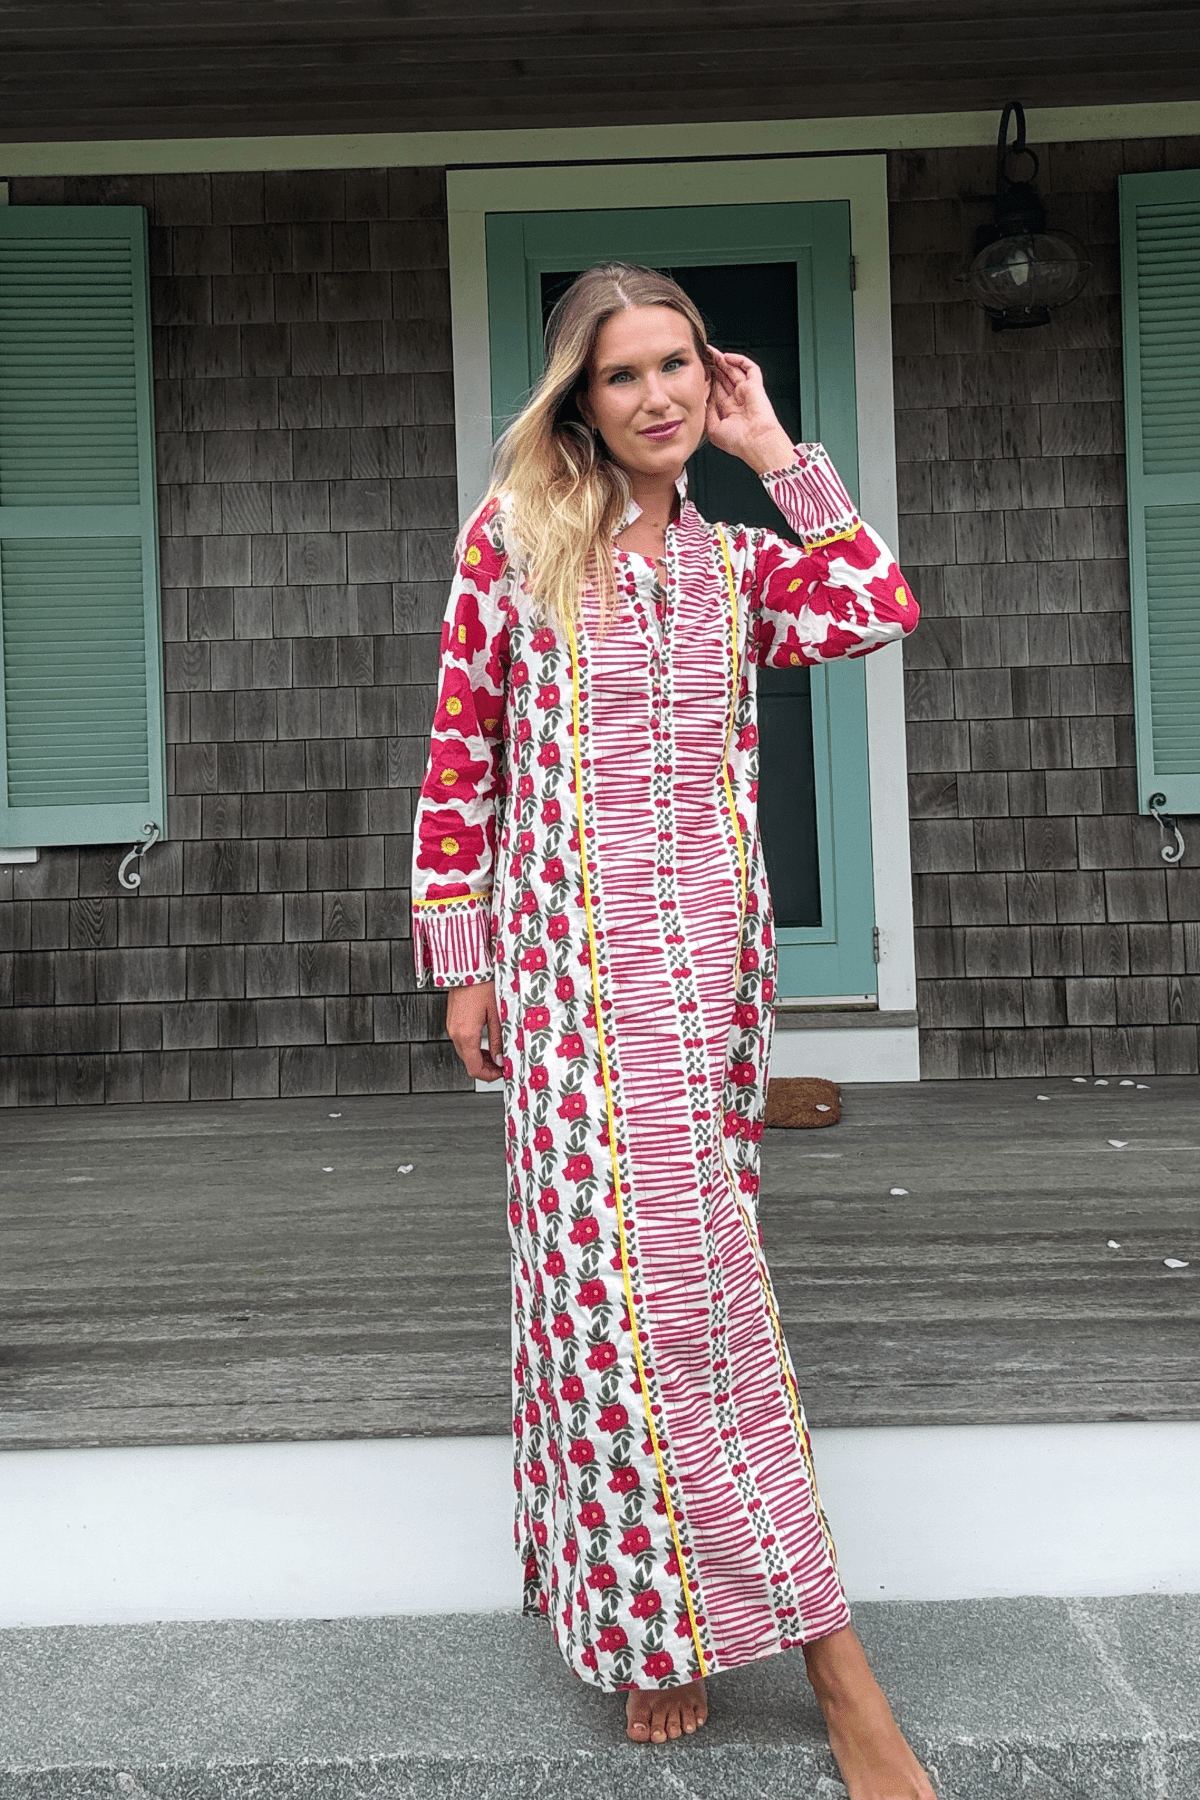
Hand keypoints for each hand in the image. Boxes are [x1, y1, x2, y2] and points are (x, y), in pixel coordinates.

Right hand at [446, 978, 503, 1081]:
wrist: (468, 967)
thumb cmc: (483, 985)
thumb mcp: (497, 1015)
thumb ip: (497, 1040)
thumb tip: (500, 1059)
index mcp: (466, 1034)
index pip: (474, 1069)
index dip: (489, 1076)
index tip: (502, 1073)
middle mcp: (455, 1033)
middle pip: (468, 1063)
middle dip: (486, 1068)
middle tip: (502, 1064)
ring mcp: (451, 1027)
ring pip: (465, 1053)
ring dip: (479, 1058)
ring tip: (496, 1054)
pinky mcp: (452, 1021)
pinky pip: (461, 1041)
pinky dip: (473, 1047)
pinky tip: (485, 1042)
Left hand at [704, 347, 795, 475]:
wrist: (755, 443)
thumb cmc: (738, 442)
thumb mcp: (713, 428)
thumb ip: (707, 411)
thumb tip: (703, 397)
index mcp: (729, 410)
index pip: (716, 389)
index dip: (707, 379)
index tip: (697, 373)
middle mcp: (738, 400)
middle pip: (724, 377)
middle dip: (714, 366)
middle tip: (703, 357)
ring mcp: (747, 392)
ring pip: (735, 370)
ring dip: (723, 360)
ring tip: (711, 352)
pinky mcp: (755, 386)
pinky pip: (750, 368)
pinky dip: (739, 360)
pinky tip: (727, 358)